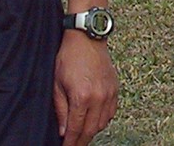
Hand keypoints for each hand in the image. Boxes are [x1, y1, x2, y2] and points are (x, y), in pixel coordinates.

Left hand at [53, 31, 117, 145]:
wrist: (87, 38)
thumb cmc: (69, 58)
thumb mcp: (57, 85)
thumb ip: (61, 110)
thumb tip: (63, 131)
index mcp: (82, 97)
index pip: (76, 129)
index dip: (70, 142)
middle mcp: (99, 97)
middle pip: (91, 130)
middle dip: (81, 141)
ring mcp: (109, 93)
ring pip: (103, 123)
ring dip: (92, 132)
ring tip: (82, 134)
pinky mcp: (115, 88)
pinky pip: (111, 112)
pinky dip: (103, 120)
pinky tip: (94, 120)